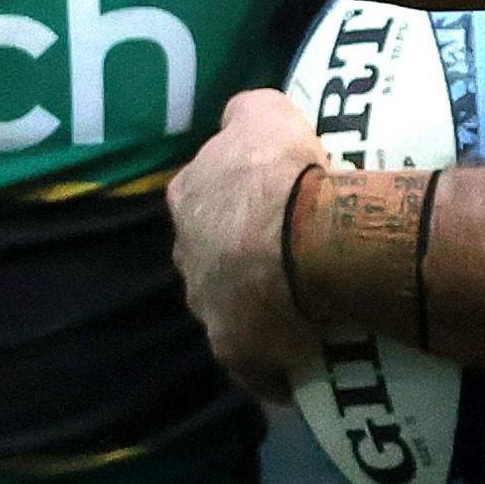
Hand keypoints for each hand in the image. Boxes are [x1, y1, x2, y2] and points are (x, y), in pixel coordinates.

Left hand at [168, 88, 331, 403]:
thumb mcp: (263, 112)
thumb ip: (246, 114)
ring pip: (229, 310)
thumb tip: (238, 119)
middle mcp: (186, 256)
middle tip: (283, 258)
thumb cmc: (279, 171)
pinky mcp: (235, 353)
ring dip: (255, 311)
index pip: (202, 197)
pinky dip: (272, 371)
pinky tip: (298, 371)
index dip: (233, 200)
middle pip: (210, 256)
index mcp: (188, 197)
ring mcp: (206, 308)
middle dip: (237, 259)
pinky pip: (256, 368)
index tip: (265, 203)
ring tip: (298, 311)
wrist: (296, 241)